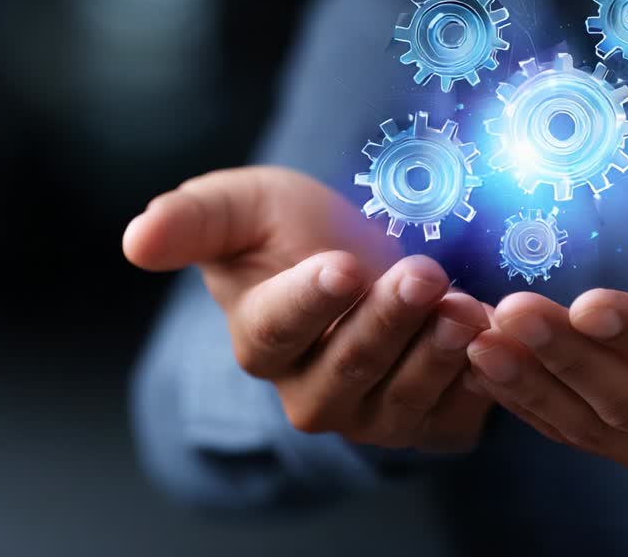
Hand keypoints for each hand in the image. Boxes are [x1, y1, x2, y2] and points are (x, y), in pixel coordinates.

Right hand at [123, 166, 492, 452]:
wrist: (376, 254)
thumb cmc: (298, 229)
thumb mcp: (247, 204)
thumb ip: (194, 219)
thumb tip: (133, 240)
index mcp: (261, 339)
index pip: (276, 332)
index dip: (309, 303)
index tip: (341, 265)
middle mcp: (311, 391)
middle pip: (347, 369)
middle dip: (387, 321)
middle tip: (421, 273)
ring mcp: (372, 414)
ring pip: (401, 400)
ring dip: (436, 353)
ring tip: (465, 306)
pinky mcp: (430, 424)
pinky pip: (453, 419)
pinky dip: (477, 383)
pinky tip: (493, 338)